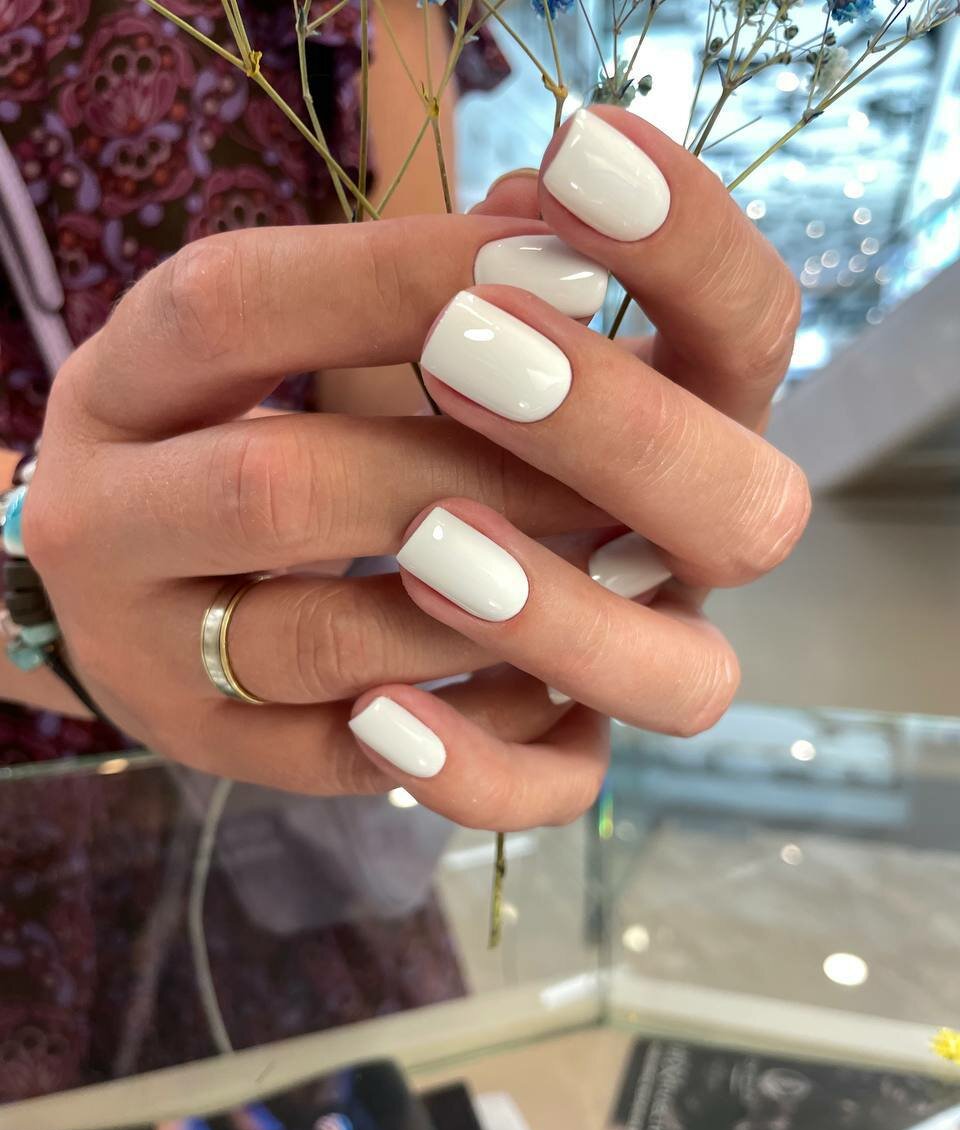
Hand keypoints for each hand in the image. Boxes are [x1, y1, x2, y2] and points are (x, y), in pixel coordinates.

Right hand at [23, 213, 601, 796]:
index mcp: (119, 388)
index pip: (233, 307)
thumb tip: (547, 232)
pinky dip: (478, 734)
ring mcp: (147, 658)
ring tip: (621, 560)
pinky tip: (569, 684)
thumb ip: (382, 291)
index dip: (400, 277)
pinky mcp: (217, 756)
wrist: (124, 591)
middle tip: (619, 454)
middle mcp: (99, 525)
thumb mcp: (255, 344)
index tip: (562, 262)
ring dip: (494, 606)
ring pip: (326, 644)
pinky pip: (356, 765)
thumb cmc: (224, 438)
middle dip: (473, 468)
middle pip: (277, 492)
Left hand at [346, 107, 809, 826]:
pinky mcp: (540, 749)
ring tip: (425, 545)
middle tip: (462, 350)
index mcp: (675, 412)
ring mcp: (621, 656)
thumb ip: (457, 272)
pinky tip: (373, 709)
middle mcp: (672, 543)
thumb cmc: (363, 412)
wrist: (287, 557)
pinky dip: (476, 765)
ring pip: (687, 681)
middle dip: (619, 430)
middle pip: (751, 513)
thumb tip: (524, 215)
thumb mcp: (382, 327)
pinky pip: (556, 793)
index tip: (579, 160)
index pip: (747, 328)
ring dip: (560, 613)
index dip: (691, 248)